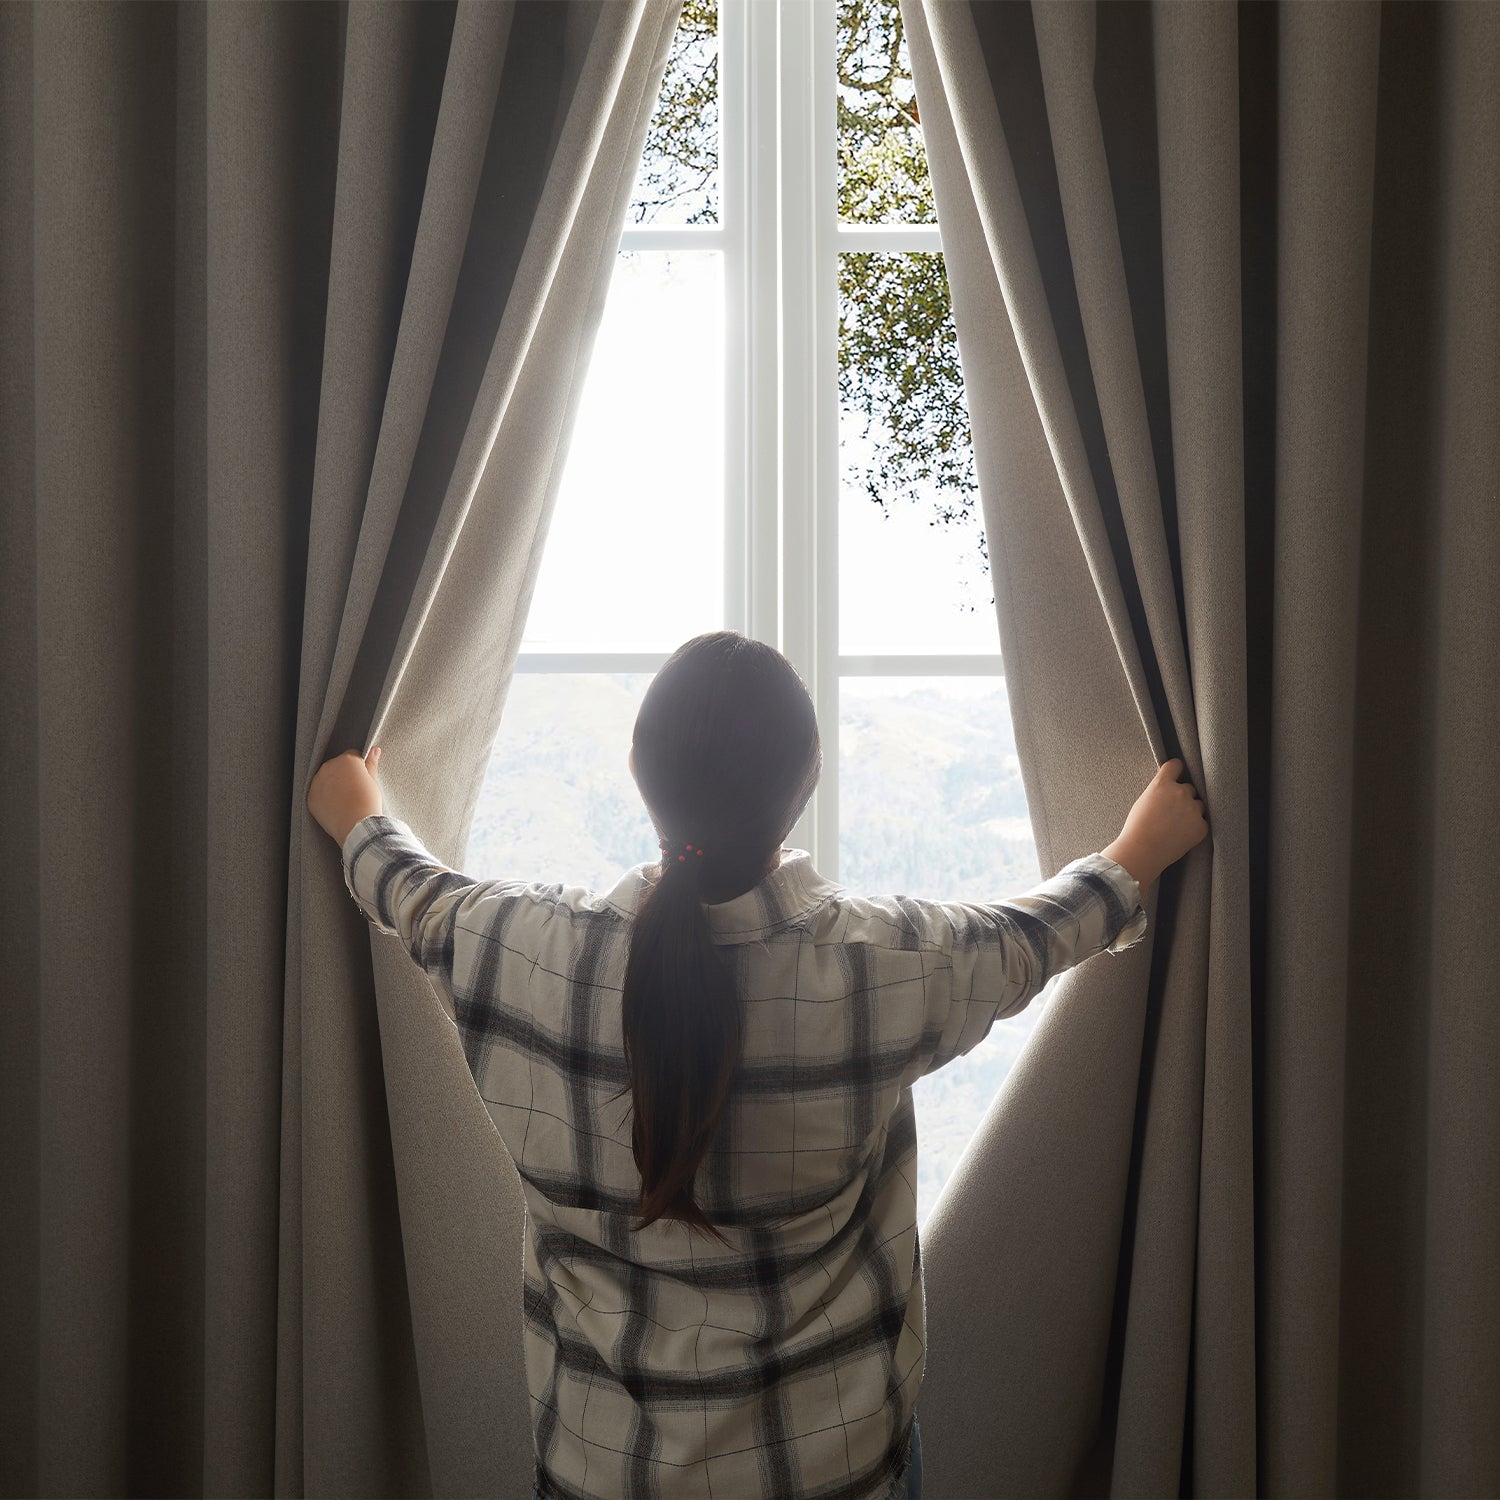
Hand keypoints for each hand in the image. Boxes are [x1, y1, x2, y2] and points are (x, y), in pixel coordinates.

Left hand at [307, 745, 383, 847]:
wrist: (356, 825)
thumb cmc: (368, 803)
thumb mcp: (373, 781)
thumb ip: (371, 763)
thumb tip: (375, 750)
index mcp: (347, 760)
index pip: (352, 756)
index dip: (359, 768)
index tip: (362, 778)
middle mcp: (329, 767)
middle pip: (337, 766)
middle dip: (343, 774)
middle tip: (354, 790)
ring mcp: (317, 782)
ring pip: (325, 778)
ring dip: (332, 784)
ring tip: (344, 799)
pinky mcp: (310, 797)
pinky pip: (317, 793)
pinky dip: (324, 797)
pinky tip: (335, 806)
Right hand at [1102, 757, 1208, 889]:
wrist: (1142, 852)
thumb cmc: (1137, 829)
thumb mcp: (1142, 801)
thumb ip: (1158, 791)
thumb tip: (1168, 788)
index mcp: (1162, 784)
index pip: (1176, 765)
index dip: (1176, 770)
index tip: (1177, 775)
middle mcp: (1180, 792)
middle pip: (1189, 788)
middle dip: (1182, 797)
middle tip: (1171, 812)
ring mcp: (1192, 809)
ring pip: (1198, 805)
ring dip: (1191, 811)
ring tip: (1175, 826)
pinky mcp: (1201, 826)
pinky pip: (1202, 823)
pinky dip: (1194, 828)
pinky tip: (1180, 835)